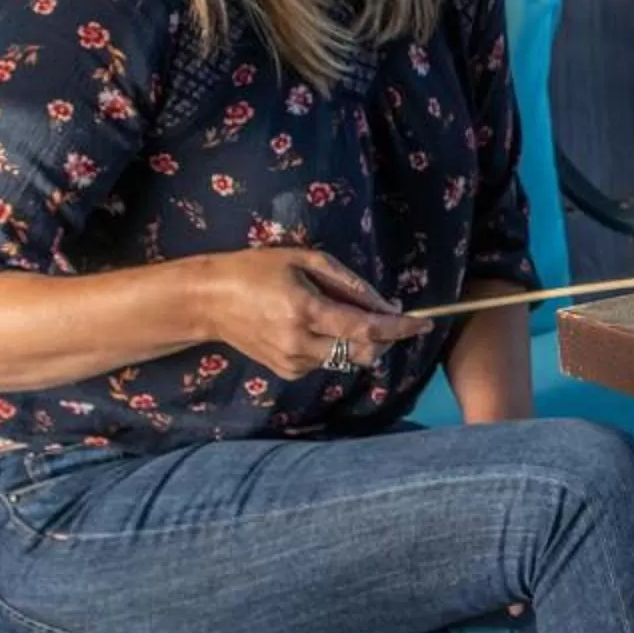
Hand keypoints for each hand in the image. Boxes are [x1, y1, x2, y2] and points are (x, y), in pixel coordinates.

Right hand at [192, 249, 428, 378]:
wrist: (209, 301)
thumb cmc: (257, 270)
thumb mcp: (305, 260)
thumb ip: (348, 283)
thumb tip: (386, 305)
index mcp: (306, 311)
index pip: (367, 329)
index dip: (400, 328)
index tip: (424, 324)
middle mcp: (301, 343)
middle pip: (364, 351)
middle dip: (385, 336)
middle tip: (386, 311)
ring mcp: (293, 362)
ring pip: (348, 358)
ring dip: (359, 339)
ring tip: (340, 311)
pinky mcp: (287, 372)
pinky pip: (328, 361)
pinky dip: (335, 345)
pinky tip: (316, 326)